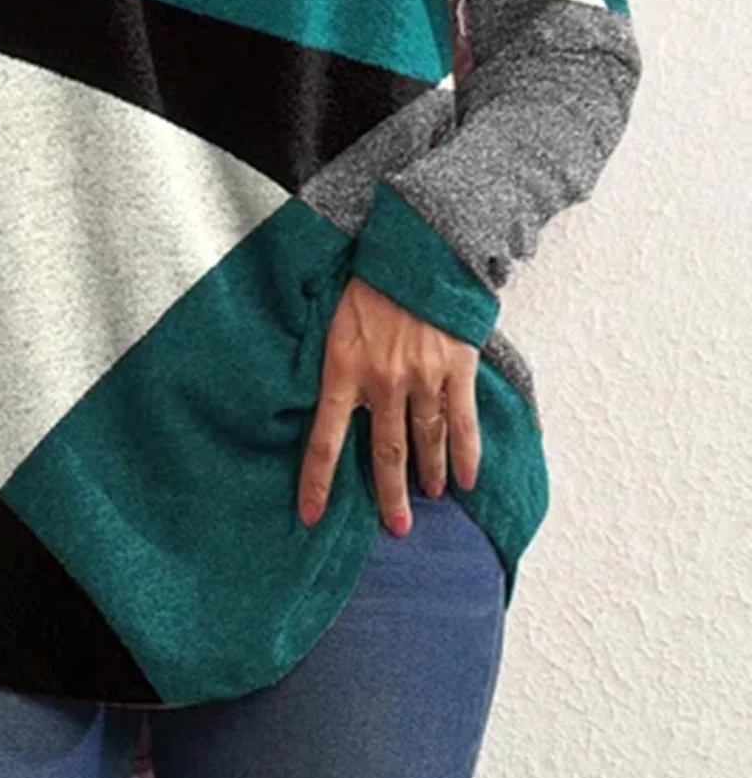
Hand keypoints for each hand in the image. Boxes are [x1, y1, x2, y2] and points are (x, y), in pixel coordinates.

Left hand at [298, 275, 480, 536]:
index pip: (324, 440)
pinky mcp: (456, 369)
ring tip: (430, 498)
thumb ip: (330, 361)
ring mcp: (423, 379)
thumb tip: (315, 396)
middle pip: (385, 454)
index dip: (317, 482)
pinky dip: (467, 454)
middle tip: (395, 527)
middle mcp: (383, 382)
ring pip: (426, 442)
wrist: (416, 249)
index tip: (310, 516)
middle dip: (389, 495)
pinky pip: (464, 422)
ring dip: (428, 475)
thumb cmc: (368, 281)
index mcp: (343, 370)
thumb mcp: (332, 319)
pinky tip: (467, 479)